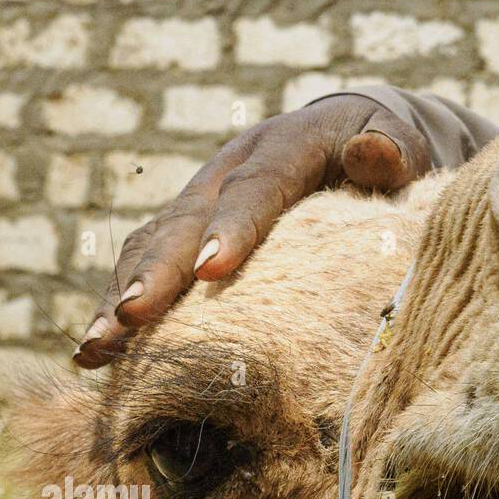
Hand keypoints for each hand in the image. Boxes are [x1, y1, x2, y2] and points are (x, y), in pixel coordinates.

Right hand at [73, 95, 430, 367]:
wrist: (363, 140)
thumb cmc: (390, 159)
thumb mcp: (402, 149)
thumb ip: (391, 153)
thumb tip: (372, 153)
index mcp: (285, 147)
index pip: (258, 188)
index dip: (233, 227)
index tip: (212, 271)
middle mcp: (230, 169)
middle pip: (186, 220)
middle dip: (156, 272)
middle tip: (132, 319)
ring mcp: (203, 201)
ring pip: (154, 245)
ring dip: (122, 298)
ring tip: (96, 349)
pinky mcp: (190, 232)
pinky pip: (149, 266)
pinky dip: (123, 307)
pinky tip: (97, 357)